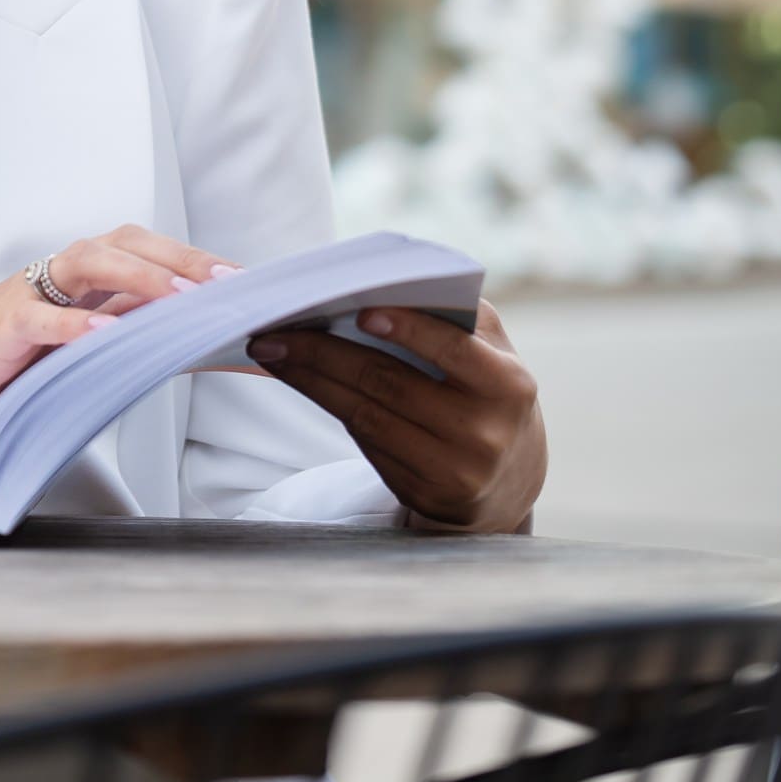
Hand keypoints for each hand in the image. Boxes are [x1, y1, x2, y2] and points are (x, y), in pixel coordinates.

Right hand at [0, 225, 238, 437]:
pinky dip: (74, 325)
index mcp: (71, 282)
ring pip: (90, 262)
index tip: (247, 286)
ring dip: (142, 277)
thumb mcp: (59, 357)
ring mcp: (24, 297)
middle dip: (183, 260)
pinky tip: (105, 336)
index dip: (194, 266)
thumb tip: (175, 348)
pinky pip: (40, 318)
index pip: (143, 257)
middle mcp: (52, 278)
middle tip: (232, 285)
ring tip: (185, 300)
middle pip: (126, 244)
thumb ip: (108, 343)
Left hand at [248, 299, 545, 533]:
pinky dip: (330, 406)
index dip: (408, 330)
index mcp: (507, 384)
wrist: (509, 475)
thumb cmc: (487, 387)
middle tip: (274, 330)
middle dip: (324, 352)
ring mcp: (452, 470)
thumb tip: (376, 287)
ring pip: (365, 416)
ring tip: (271, 352)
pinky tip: (302, 381)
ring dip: (311, 381)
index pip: (453, 350)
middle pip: (388, 384)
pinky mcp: (422, 494)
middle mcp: (484, 433)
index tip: (361, 312)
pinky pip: (366, 444)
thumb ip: (451, 317)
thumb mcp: (492, 349)